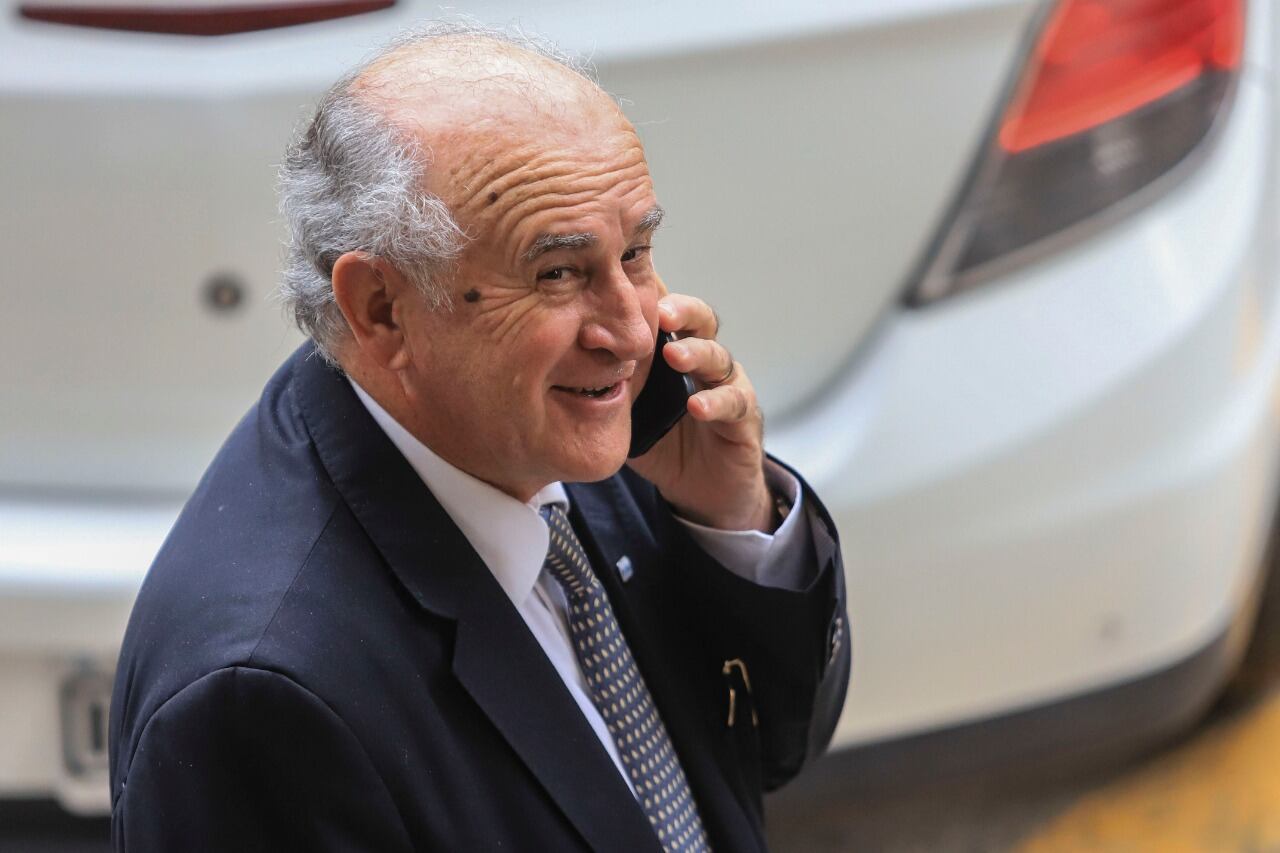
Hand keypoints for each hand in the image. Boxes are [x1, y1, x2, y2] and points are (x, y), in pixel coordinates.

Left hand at [626, 294, 772, 531]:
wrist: (702, 489)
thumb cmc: (661, 440)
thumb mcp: (624, 409)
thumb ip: (603, 383)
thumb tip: (555, 362)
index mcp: (671, 349)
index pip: (663, 311)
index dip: (649, 297)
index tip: (623, 287)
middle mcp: (701, 359)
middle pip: (698, 320)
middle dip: (679, 311)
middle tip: (659, 313)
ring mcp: (726, 384)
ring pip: (718, 356)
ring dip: (696, 352)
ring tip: (673, 355)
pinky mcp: (744, 417)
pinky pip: (734, 403)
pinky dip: (716, 402)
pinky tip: (697, 406)